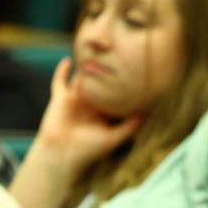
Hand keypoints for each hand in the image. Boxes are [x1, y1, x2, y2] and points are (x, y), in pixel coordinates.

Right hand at [11, 58, 143, 207]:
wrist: (62, 154)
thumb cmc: (89, 150)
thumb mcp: (114, 138)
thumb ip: (130, 125)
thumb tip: (148, 112)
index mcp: (104, 115)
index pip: (116, 96)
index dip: (124, 87)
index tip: (137, 75)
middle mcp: (91, 106)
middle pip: (101, 84)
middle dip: (107, 72)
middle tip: (120, 56)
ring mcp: (76, 101)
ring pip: (82, 80)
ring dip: (87, 68)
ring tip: (95, 52)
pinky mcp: (61, 99)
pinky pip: (59, 82)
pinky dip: (61, 71)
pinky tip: (68, 60)